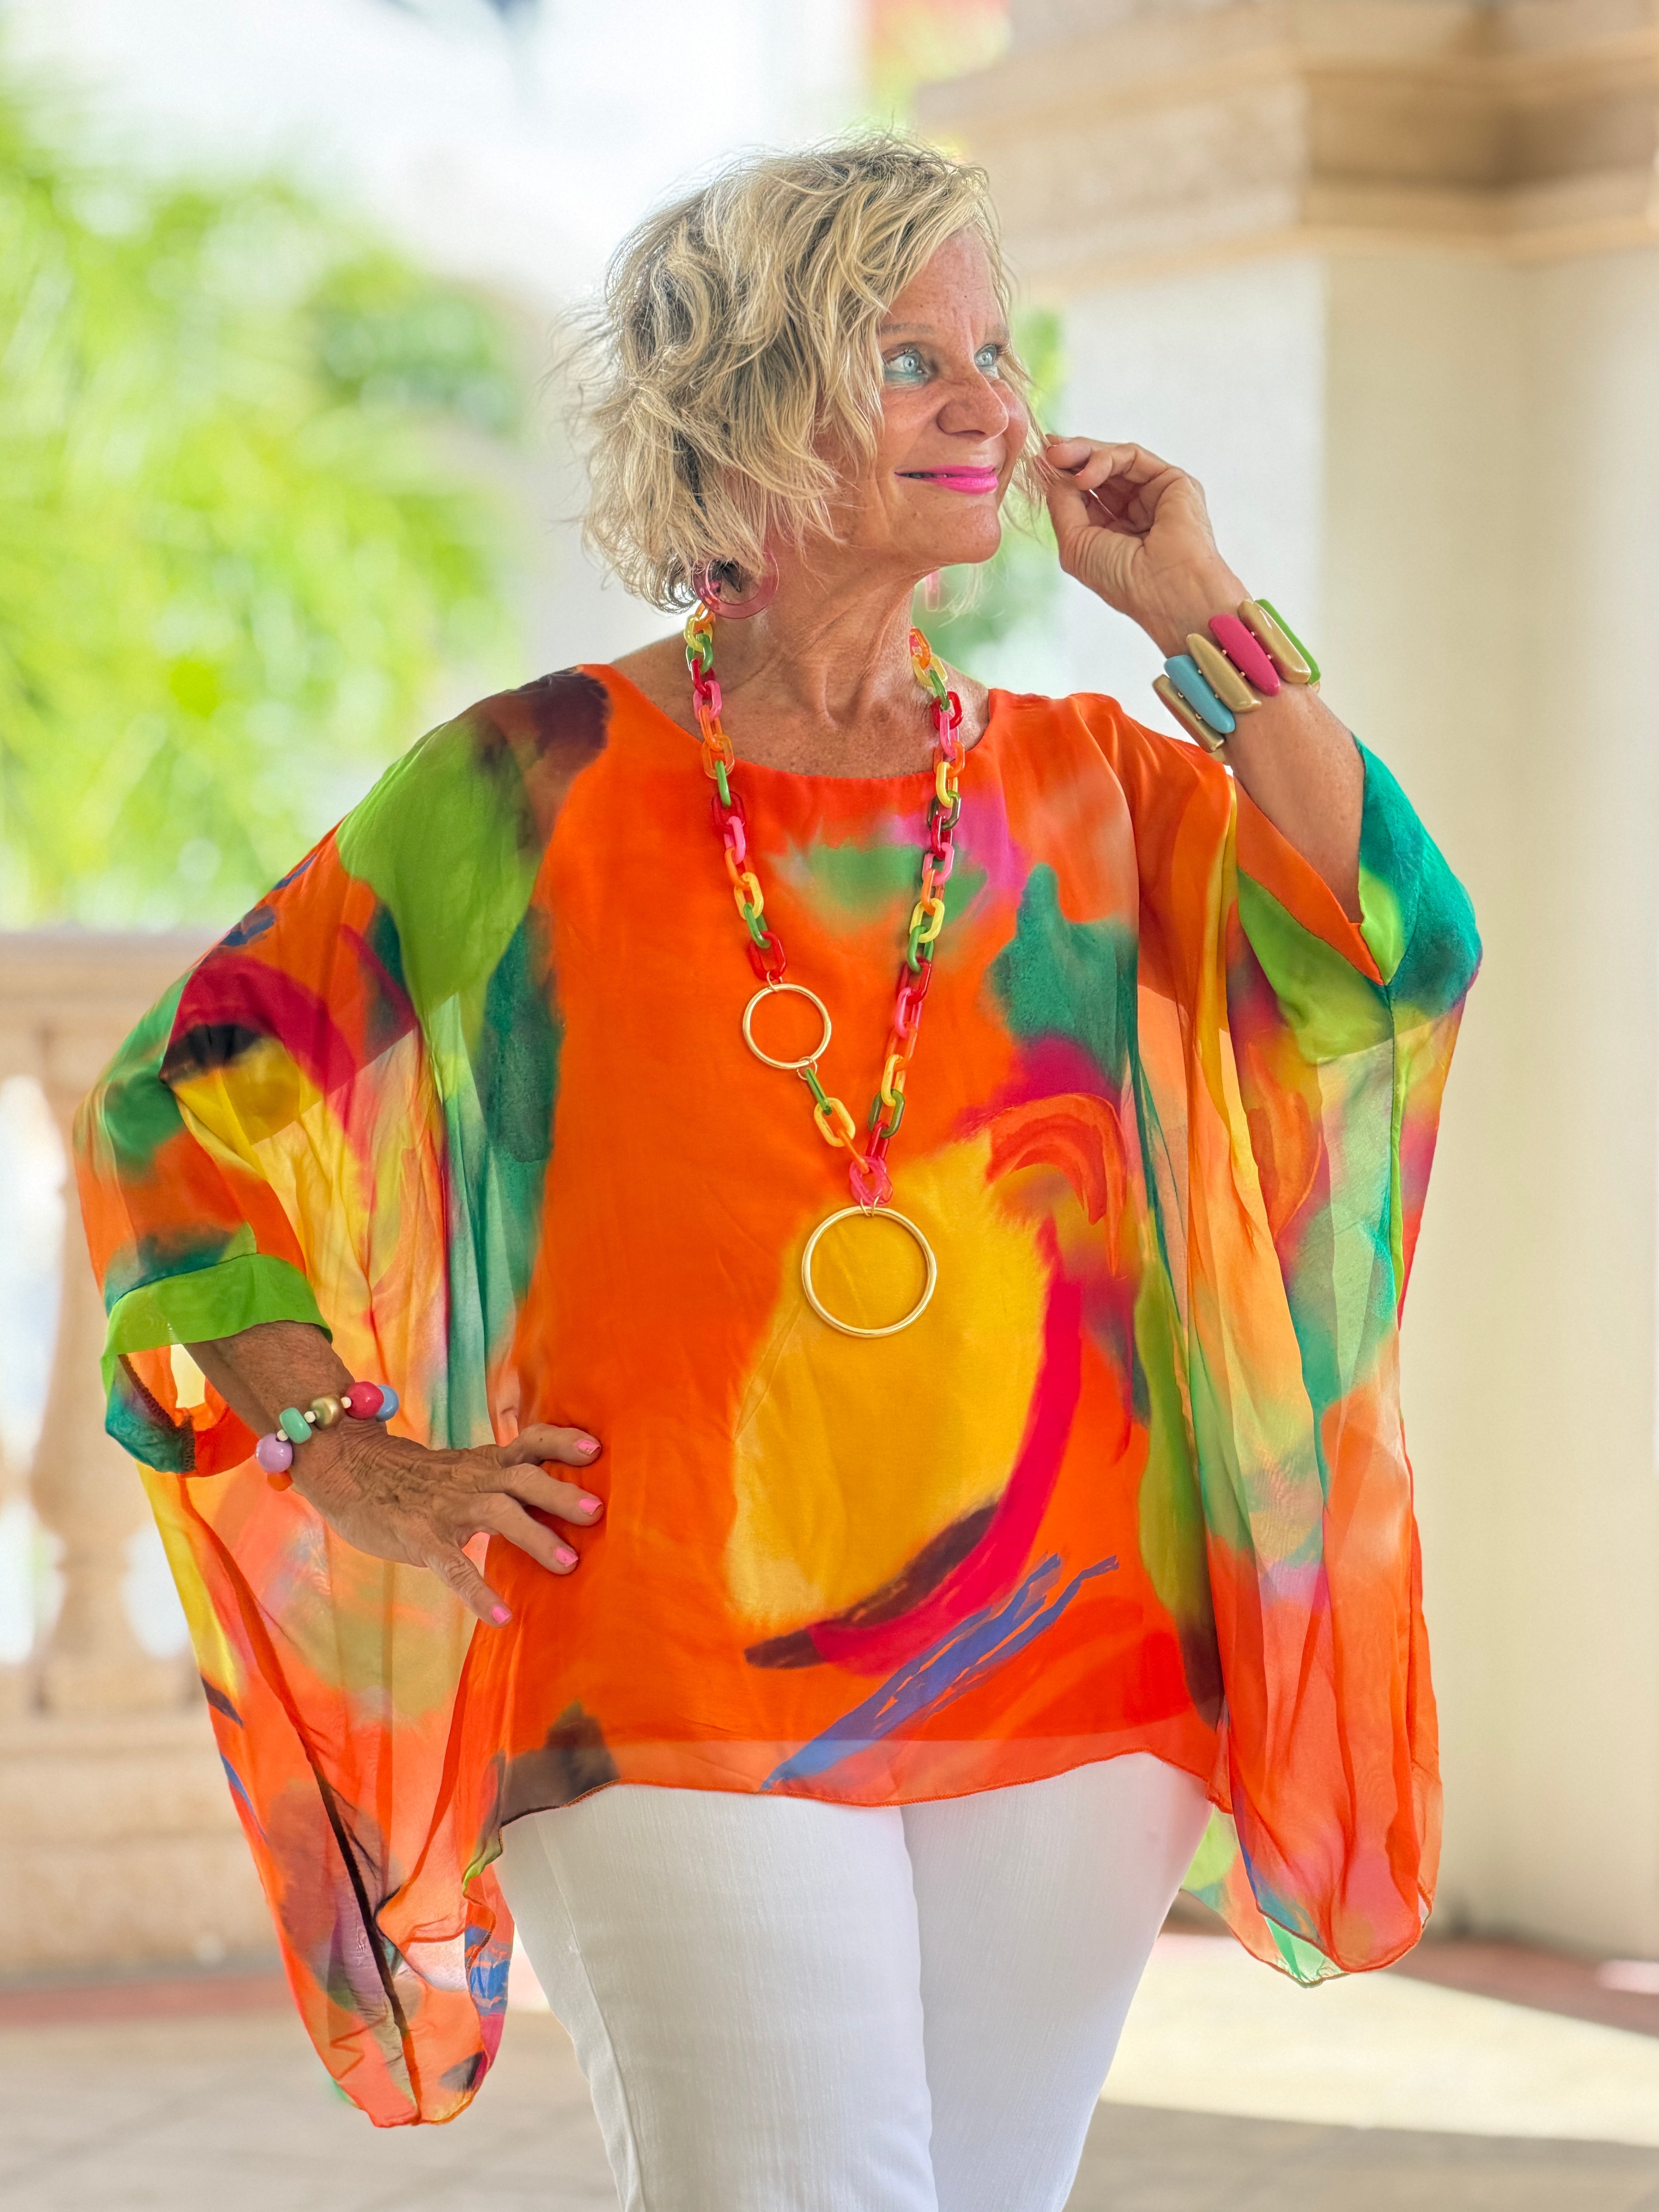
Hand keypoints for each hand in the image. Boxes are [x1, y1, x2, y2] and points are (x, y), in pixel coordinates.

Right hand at [290, 1418, 603, 1626]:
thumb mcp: (465, 1469)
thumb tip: (557, 1497)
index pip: (529, 1441)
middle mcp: (472, 1478)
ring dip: (535, 1536)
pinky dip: (477, 1590)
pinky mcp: (420, 1535)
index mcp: (486, 1462)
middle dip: (561, 1492)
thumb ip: (503, 1478)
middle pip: (523, 1476)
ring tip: (569, 1564)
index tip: (596, 1448)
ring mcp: (446, 1506)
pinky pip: (452, 1564)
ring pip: (497, 1513)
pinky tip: (499, 1615)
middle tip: (598, 1512)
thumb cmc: (416, 1478)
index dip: (561, 1442)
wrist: (350, 1469)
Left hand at [1041, 436, 1245, 656]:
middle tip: (1049, 450)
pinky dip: (1105, 459)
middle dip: (1070, 458)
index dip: (1061, 476)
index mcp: (1111, 533)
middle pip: (1098, 472)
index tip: (1039, 460)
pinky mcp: (1172, 482)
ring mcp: (1153, 496)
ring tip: (1060, 458)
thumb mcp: (1075, 543)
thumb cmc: (1123, 580)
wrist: (1165, 589)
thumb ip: (1061, 504)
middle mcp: (1133, 513)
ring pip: (1115, 460)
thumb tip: (1050, 471)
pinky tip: (1085, 474)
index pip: (1084, 494)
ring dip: (1083, 455)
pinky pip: (1133, 458)